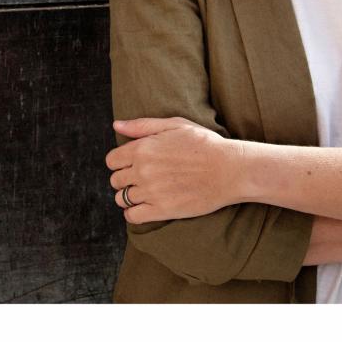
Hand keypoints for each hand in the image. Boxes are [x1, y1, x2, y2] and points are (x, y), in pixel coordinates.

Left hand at [105, 117, 239, 223]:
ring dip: (130, 197)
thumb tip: (116, 125)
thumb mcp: (174, 125)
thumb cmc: (204, 144)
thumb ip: (142, 126)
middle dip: (125, 179)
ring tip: (145, 193)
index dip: (119, 162)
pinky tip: (145, 207)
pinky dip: (134, 213)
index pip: (111, 160)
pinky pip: (133, 216)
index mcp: (143, 148)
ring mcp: (151, 191)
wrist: (230, 169)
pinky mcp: (162, 210)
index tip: (131, 164)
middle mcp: (143, 170)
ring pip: (122, 199)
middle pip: (115, 180)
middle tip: (141, 179)